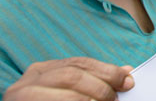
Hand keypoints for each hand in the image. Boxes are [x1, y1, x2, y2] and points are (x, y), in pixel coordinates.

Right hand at [4, 57, 133, 100]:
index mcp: (43, 70)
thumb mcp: (68, 90)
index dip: (107, 71)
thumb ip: (92, 80)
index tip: (127, 81)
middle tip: (114, 99)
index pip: (80, 63)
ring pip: (67, 94)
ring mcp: (23, 96)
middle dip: (100, 87)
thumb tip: (126, 73)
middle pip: (73, 76)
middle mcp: (30, 79)